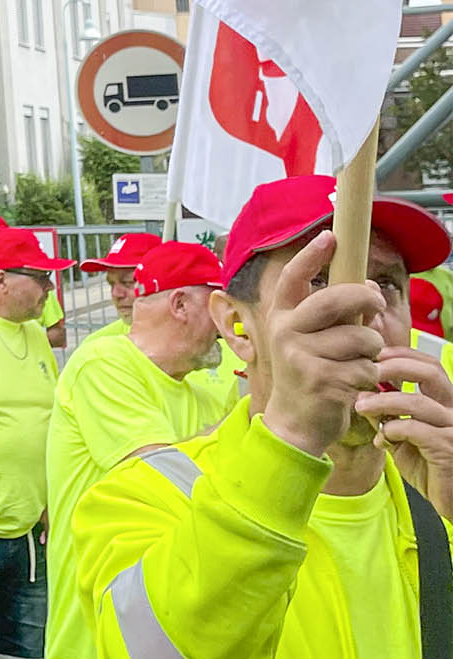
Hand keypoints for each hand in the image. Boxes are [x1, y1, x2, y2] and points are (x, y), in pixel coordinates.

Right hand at [261, 231, 385, 458]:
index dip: (311, 256)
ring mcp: (302, 356)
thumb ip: (333, 314)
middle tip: (377, 305)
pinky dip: (369, 376)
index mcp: (282, 317)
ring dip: (372, 351)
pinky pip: (367, 367)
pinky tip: (354, 384)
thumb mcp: (310, 339)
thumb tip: (370, 288)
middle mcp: (286, 332)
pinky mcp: (323, 380)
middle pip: (337, 299)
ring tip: (358, 362)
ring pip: (362, 337)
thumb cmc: (309, 373)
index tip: (330, 236)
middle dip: (366, 299)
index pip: (293, 279)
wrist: (295, 422)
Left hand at [359, 349, 452, 517]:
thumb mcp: (404, 437)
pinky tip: (381, 441)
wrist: (451, 500)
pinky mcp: (448, 447)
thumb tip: (363, 396)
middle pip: (429, 372)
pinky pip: (415, 429)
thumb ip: (389, 416)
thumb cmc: (430, 467)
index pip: (429, 365)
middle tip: (367, 372)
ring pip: (416, 401)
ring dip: (382, 401)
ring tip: (361, 407)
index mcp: (446, 402)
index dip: (402, 355)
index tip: (373, 355)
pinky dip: (392, 430)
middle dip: (394, 366)